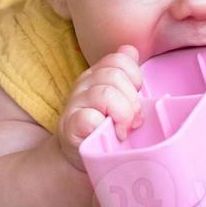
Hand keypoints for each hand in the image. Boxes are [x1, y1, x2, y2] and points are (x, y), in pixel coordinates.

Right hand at [56, 45, 145, 170]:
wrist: (81, 156)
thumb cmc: (106, 127)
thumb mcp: (119, 99)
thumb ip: (126, 76)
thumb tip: (132, 51)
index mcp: (98, 74)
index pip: (120, 58)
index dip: (135, 76)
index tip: (136, 97)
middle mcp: (84, 83)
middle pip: (114, 76)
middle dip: (132, 101)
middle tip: (133, 121)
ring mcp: (74, 103)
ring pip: (105, 94)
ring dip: (122, 115)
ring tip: (122, 130)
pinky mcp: (69, 125)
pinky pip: (90, 117)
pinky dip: (103, 127)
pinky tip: (108, 136)